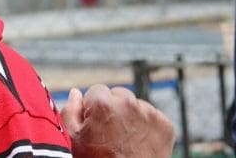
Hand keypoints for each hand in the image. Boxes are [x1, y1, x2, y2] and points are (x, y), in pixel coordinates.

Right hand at [60, 84, 174, 157]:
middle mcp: (129, 104)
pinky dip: (146, 128)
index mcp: (104, 104)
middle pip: (117, 95)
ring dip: (129, 118)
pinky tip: (138, 145)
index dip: (93, 109)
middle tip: (109, 136)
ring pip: (135, 106)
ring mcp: (150, 114)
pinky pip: (152, 117)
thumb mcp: (73, 141)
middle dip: (112, 110)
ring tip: (124, 142)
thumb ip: (70, 112)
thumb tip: (76, 93)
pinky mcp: (165, 126)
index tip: (94, 126)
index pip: (96, 91)